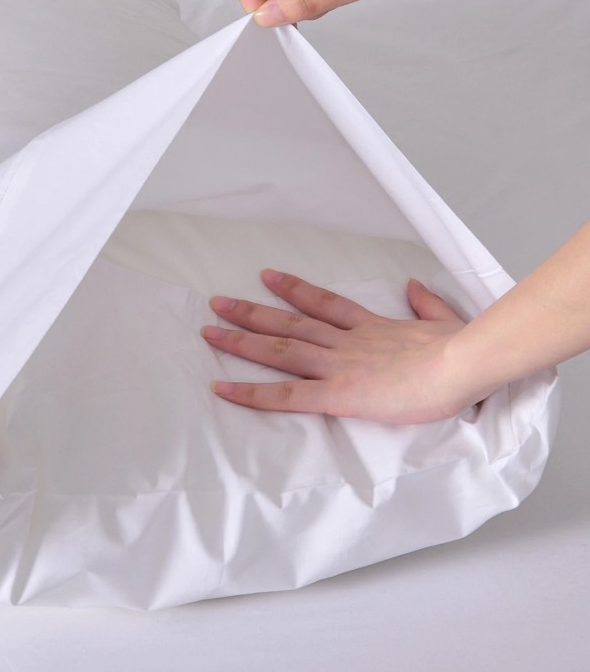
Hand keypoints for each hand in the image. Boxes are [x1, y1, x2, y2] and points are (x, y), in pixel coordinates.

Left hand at [201, 269, 487, 423]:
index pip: (324, 303)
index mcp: (372, 326)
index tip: (268, 276)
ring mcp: (338, 365)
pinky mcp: (337, 393)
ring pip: (279, 350)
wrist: (462, 363)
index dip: (294, 289)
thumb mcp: (444, 319)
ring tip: (208, 332)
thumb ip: (426, 304)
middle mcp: (347, 341)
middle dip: (250, 312)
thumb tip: (414, 286)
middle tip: (217, 302)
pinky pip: (286, 395)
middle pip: (289, 323)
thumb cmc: (461, 348)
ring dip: (241, 341)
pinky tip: (223, 389)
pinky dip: (251, 393)